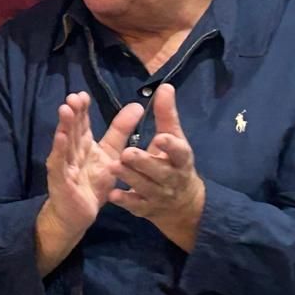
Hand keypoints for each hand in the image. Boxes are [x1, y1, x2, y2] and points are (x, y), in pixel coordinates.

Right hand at [36, 91, 144, 273]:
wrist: (79, 214)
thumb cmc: (91, 183)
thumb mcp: (110, 154)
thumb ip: (121, 131)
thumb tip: (137, 105)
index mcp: (82, 145)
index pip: (81, 124)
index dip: (82, 109)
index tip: (83, 94)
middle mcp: (70, 152)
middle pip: (71, 129)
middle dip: (72, 113)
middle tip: (74, 96)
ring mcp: (63, 165)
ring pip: (64, 143)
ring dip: (64, 126)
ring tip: (65, 110)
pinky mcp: (61, 180)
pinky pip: (60, 165)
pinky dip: (59, 151)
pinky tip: (60, 139)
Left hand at [109, 83, 204, 250]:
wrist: (182, 204)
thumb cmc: (173, 162)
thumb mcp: (173, 138)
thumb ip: (166, 115)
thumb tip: (165, 86)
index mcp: (180, 159)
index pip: (180, 152)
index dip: (172, 146)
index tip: (161, 137)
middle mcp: (171, 178)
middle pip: (159, 171)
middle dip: (144, 162)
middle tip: (127, 152)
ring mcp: (159, 195)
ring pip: (144, 187)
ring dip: (130, 177)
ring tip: (114, 166)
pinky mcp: (146, 208)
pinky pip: (135, 205)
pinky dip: (125, 201)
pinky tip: (112, 195)